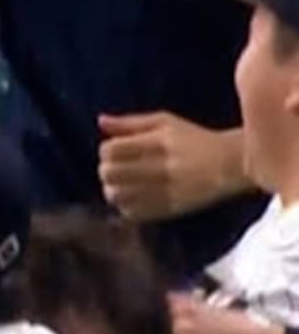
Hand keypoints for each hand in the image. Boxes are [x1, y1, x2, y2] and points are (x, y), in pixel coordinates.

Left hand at [98, 112, 248, 221]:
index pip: (112, 150)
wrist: (232, 165)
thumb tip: (101, 121)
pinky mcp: (171, 210)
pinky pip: (132, 213)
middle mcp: (163, 167)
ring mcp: (167, 191)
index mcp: (160, 142)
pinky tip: (133, 198)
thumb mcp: (165, 123)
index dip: (106, 151)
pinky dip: (125, 206)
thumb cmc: (194, 139)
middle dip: (106, 170)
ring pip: (117, 196)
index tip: (114, 151)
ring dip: (112, 190)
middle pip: (110, 173)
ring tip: (121, 185)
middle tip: (114, 169)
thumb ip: (131, 123)